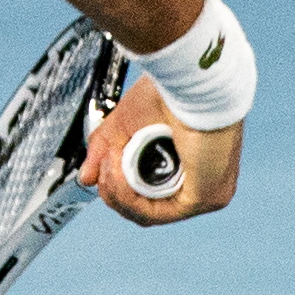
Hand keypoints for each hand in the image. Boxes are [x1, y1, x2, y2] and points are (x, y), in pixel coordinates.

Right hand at [84, 74, 239, 223]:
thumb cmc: (169, 92)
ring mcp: (208, 193)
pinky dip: (131, 198)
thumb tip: (86, 178)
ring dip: (118, 194)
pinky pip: (160, 212)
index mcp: (189, 165)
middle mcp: (202, 183)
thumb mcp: (125, 125)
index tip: (101, 165)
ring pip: (149, 214)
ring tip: (109, 166)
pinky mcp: (208, 198)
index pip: (147, 195)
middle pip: (145, 209)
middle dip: (113, 192)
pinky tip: (118, 174)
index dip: (117, 187)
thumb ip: (104, 152)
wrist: (191, 80)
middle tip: (102, 166)